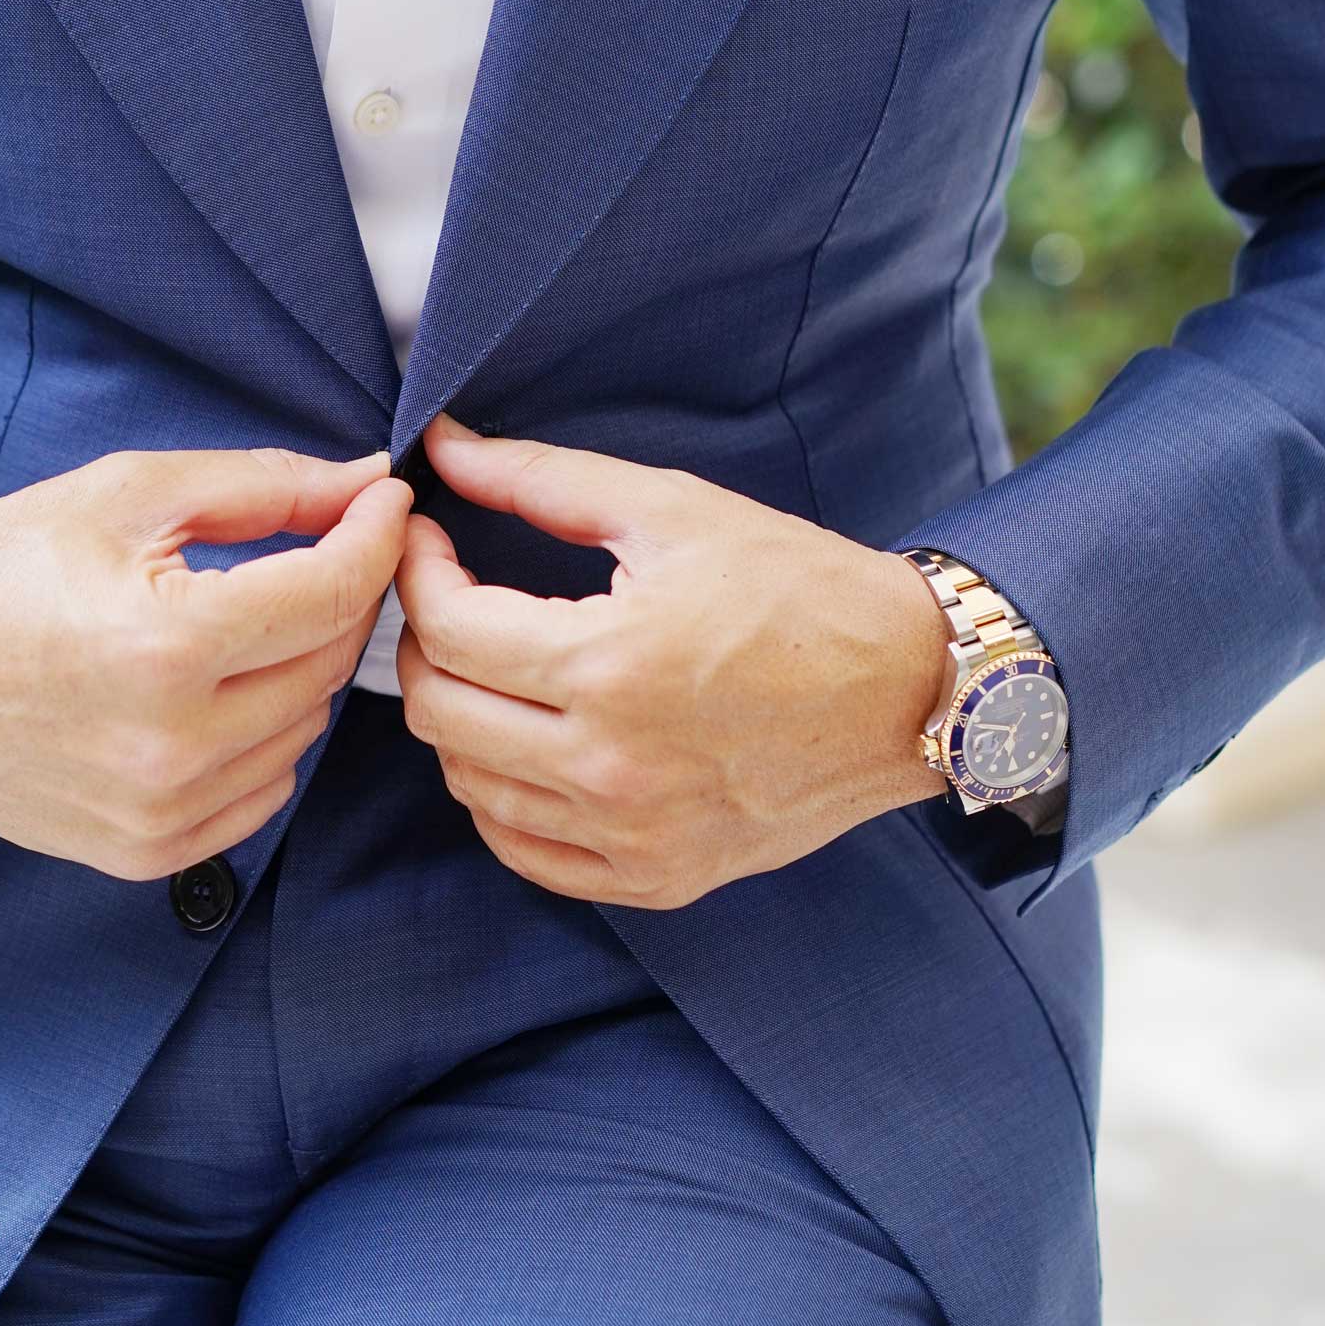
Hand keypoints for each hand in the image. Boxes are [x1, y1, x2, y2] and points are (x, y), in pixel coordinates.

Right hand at [0, 446, 411, 877]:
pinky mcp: (144, 854)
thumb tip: (365, 480)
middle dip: (338, 597)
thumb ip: (262, 487)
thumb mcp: (127, 494)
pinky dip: (262, 737)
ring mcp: (157, 814)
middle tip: (320, 547)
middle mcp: (169, 747)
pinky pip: (262, 793)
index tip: (385, 502)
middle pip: (328, 664)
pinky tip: (215, 691)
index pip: (331, 593)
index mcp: (165, 647)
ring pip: (304, 732)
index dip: (376, 535)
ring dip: (299, 668)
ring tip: (246, 620)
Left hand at [393, 414, 950, 908]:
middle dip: (421, 642)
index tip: (427, 540)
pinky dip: (499, 797)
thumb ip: (544, 478)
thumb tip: (444, 447)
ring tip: (492, 666)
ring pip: (469, 784)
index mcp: (610, 664)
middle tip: (451, 599)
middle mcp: (611, 764)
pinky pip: (523, 851)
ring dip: (457, 716)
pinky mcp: (654, 878)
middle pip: (438, 711)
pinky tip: (523, 744)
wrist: (908, 689)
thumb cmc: (797, 587)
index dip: (416, 571)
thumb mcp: (673, 510)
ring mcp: (631, 835)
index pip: (448, 627)